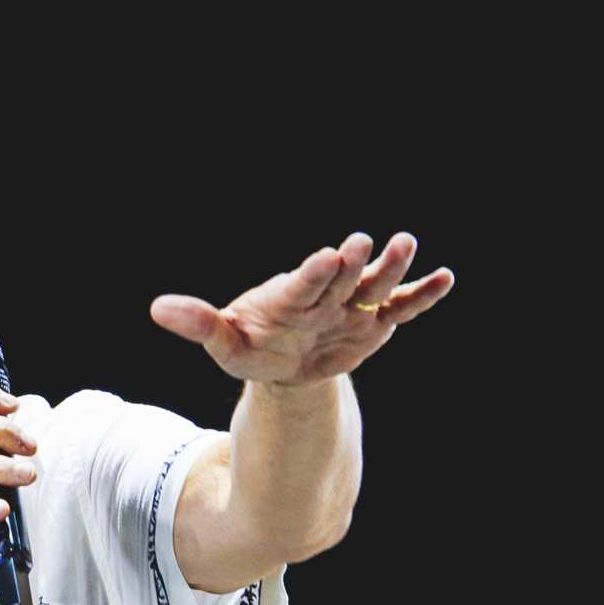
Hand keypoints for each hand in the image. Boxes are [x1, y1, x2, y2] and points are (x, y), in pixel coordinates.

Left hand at [149, 232, 452, 384]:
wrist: (283, 363)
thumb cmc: (251, 346)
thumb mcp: (224, 343)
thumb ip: (199, 324)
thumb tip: (157, 309)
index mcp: (290, 297)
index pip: (303, 283)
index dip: (314, 271)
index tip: (326, 255)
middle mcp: (326, 295)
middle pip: (342, 278)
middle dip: (352, 262)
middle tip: (362, 241)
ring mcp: (352, 307)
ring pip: (376, 286)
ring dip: (392, 267)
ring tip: (407, 242)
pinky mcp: (374, 323)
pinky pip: (401, 309)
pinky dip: (421, 296)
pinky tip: (446, 277)